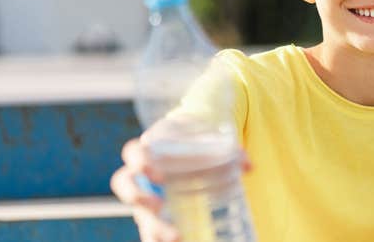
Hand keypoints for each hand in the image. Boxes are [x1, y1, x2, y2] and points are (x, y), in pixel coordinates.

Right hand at [110, 137, 253, 241]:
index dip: (139, 161)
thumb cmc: (196, 142)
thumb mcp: (210, 140)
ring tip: (175, 237)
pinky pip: (149, 232)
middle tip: (158, 205)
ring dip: (152, 228)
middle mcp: (142, 174)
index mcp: (151, 149)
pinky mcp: (154, 216)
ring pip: (138, 214)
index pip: (133, 152)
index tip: (157, 173)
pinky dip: (157, 240)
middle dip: (137, 196)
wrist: (190, 147)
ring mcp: (146, 197)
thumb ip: (230, 151)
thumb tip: (248, 166)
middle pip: (125, 184)